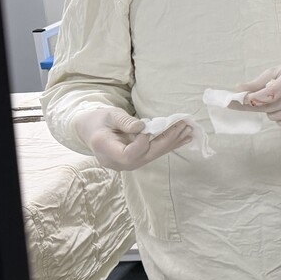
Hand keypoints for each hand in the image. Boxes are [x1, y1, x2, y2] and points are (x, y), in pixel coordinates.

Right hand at [72, 107, 192, 171]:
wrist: (91, 131)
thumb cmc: (98, 120)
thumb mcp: (108, 115)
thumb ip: (124, 121)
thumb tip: (142, 127)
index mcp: (106, 150)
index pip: (128, 155)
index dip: (140, 143)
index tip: (146, 129)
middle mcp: (117, 162)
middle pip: (146, 156)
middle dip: (166, 140)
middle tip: (183, 126)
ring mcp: (127, 164)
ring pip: (153, 155)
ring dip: (172, 142)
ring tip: (189, 130)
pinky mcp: (135, 160)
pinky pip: (153, 154)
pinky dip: (169, 144)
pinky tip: (184, 138)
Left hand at [236, 63, 280, 126]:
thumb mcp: (278, 72)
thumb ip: (258, 82)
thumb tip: (238, 89)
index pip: (271, 92)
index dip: (256, 98)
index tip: (246, 99)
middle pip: (270, 106)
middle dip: (261, 104)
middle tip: (261, 98)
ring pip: (275, 116)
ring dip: (271, 111)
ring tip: (280, 101)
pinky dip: (280, 118)